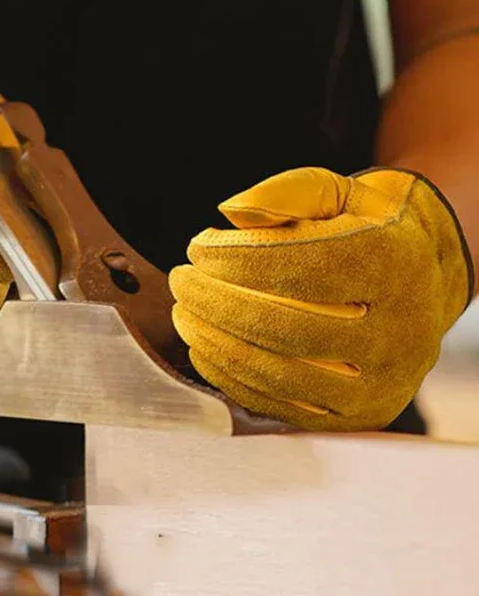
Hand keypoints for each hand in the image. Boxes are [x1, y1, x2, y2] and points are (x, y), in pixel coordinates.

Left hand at [169, 167, 472, 429]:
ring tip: (184, 314)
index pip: (301, 266)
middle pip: (286, 325)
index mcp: (392, 263)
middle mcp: (400, 328)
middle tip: (180, 281)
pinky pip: (285, 405)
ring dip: (217, 344)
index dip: (236, 258)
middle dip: (216, 302)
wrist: (423, 277)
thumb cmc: (365, 226)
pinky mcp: (361, 412)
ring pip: (282, 373)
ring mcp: (383, 380)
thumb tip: (228, 215)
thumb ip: (284, 193)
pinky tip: (205, 348)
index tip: (197, 247)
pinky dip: (233, 379)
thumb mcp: (336, 190)